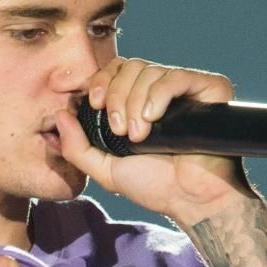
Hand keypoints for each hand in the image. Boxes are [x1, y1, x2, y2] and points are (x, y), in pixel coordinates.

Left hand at [49, 57, 255, 224]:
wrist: (191, 199)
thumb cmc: (155, 187)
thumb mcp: (106, 170)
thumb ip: (77, 147)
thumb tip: (59, 115)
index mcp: (138, 103)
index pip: (114, 72)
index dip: (98, 80)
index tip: (90, 101)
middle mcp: (160, 91)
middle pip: (128, 67)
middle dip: (115, 96)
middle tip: (118, 130)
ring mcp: (185, 89)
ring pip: (148, 71)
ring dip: (135, 103)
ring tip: (139, 135)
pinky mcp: (208, 88)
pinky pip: (174, 76)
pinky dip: (158, 95)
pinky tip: (153, 119)